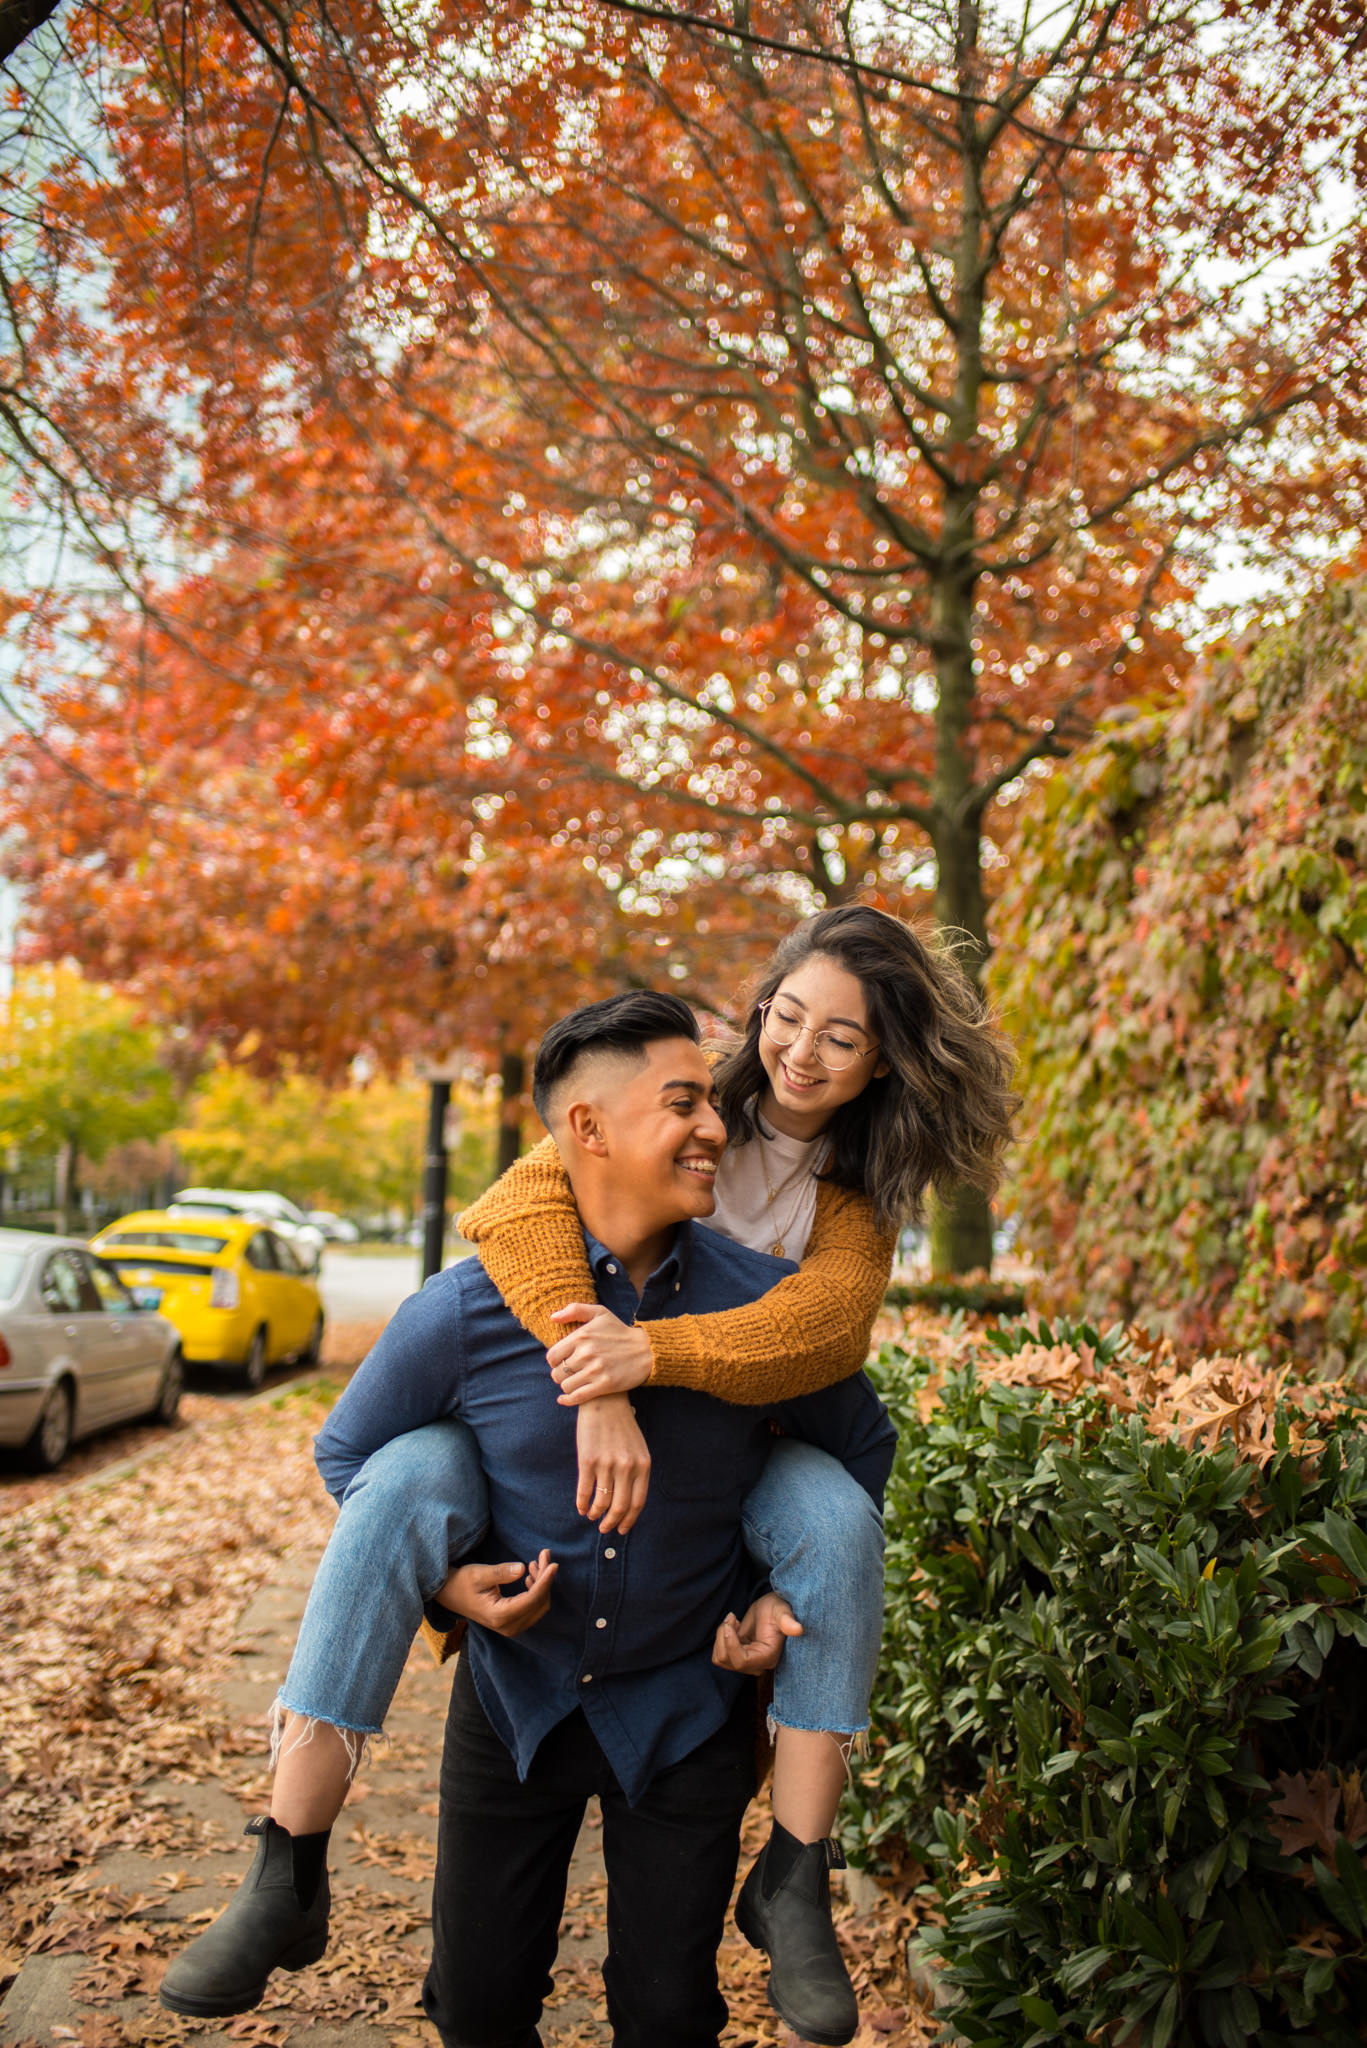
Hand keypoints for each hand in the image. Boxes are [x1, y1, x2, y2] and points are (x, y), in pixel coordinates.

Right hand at [435, 1551, 556, 1636]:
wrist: (450, 1596)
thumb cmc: (462, 1583)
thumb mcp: (478, 1574)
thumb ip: (501, 1573)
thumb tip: (522, 1569)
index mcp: (500, 1616)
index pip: (532, 1599)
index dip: (545, 1581)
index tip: (554, 1563)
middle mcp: (508, 1626)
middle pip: (539, 1603)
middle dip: (545, 1579)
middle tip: (543, 1555)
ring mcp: (512, 1627)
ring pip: (539, 1606)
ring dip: (542, 1584)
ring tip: (534, 1563)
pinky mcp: (513, 1623)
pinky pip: (533, 1608)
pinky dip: (537, 1591)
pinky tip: (530, 1576)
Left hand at [549, 1304, 654, 1403]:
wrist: (646, 1350)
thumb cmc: (620, 1331)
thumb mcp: (600, 1313)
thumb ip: (575, 1310)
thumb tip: (553, 1318)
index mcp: (581, 1336)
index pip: (552, 1356)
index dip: (554, 1361)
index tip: (561, 1362)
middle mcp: (586, 1354)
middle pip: (557, 1373)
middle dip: (560, 1374)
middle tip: (568, 1373)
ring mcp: (595, 1371)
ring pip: (566, 1385)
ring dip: (567, 1386)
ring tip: (574, 1382)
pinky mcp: (604, 1385)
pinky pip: (577, 1397)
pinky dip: (568, 1399)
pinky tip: (565, 1398)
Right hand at [575, 1393, 650, 1533]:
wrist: (604, 1401)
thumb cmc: (622, 1426)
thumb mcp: (638, 1448)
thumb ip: (637, 1472)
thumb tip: (629, 1502)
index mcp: (643, 1465)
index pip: (638, 1502)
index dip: (629, 1520)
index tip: (622, 1529)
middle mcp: (627, 1467)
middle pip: (620, 1507)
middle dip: (612, 1523)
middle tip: (605, 1529)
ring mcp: (607, 1464)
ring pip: (601, 1502)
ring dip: (595, 1514)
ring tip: (592, 1516)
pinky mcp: (587, 1460)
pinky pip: (584, 1491)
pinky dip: (582, 1504)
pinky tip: (581, 1508)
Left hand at [712, 1592, 802, 1674]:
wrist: (773, 1608)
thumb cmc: (778, 1607)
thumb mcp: (782, 1610)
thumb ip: (787, 1620)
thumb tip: (798, 1630)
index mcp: (768, 1657)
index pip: (742, 1661)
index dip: (730, 1644)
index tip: (729, 1623)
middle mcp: (757, 1664)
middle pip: (728, 1661)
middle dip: (723, 1637)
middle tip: (732, 1617)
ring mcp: (747, 1662)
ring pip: (721, 1659)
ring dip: (721, 1637)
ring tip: (732, 1621)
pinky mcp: (739, 1656)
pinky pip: (720, 1654)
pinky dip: (721, 1638)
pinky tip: (734, 1626)